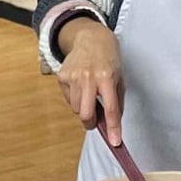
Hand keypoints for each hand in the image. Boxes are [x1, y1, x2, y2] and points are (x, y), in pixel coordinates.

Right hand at [57, 19, 124, 145]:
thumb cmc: (109, 60)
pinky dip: (75, 99)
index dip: (113, 128)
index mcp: (106, 78)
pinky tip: (81, 87)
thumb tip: (113, 125)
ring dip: (83, 109)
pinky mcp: (61, 76)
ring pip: (76, 109)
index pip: (111, 109)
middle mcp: (88, 77)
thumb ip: (117, 102)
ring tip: (90, 96)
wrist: (90, 38)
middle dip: (91, 123)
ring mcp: (73, 76)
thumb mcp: (119, 79)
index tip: (115, 142)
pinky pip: (68, 99)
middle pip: (86, 113)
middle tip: (95, 123)